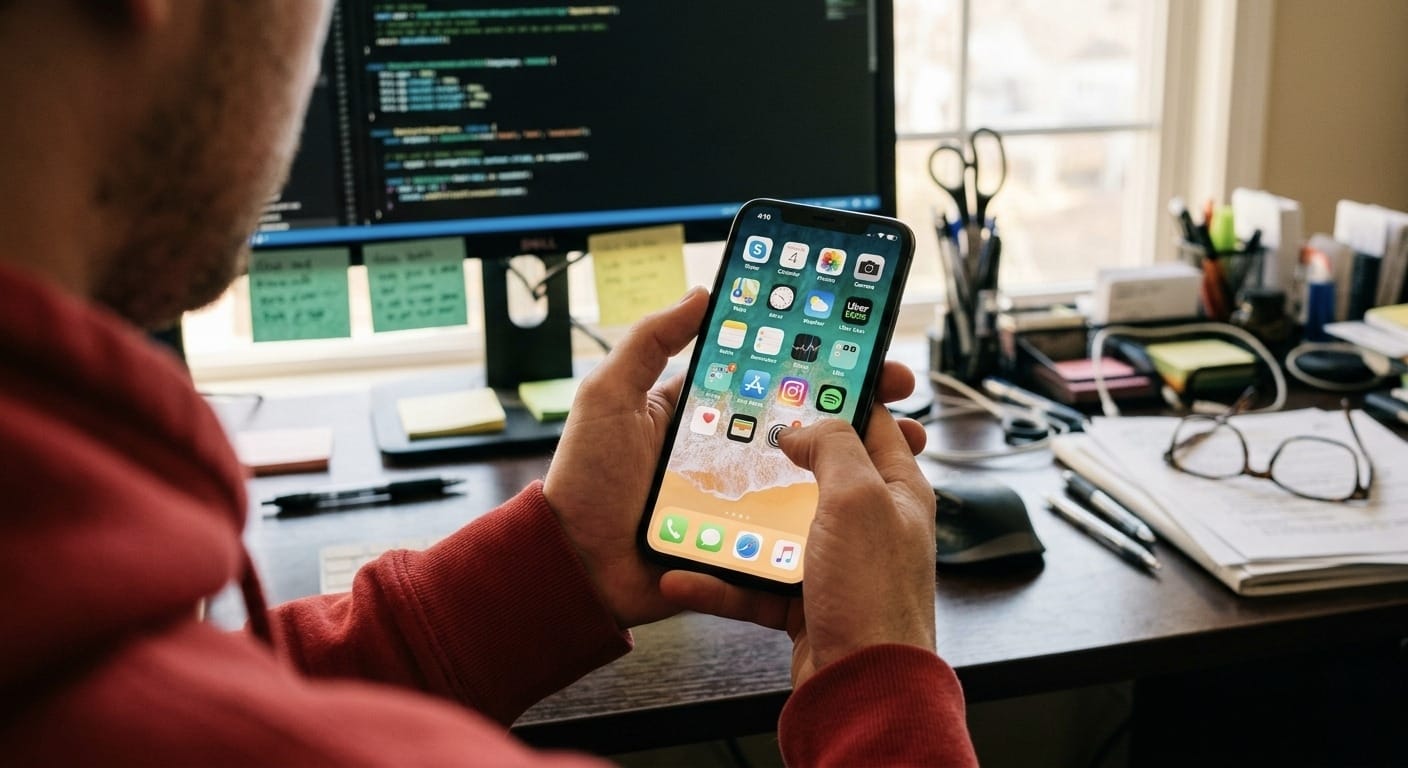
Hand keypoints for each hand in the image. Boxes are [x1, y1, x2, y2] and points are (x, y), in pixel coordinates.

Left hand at [545, 286, 923, 629]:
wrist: (576, 570)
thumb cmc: (584, 482)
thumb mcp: (608, 397)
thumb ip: (649, 343)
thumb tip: (702, 294)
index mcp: (702, 414)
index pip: (769, 377)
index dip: (815, 362)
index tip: (862, 347)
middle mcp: (727, 452)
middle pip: (804, 423)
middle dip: (856, 408)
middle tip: (897, 396)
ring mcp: (739, 498)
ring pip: (811, 473)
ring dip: (858, 459)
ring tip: (900, 445)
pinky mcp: (744, 541)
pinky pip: (793, 526)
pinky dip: (830, 515)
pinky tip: (864, 501)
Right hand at [660, 404, 935, 687]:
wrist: (863, 687)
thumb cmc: (875, 597)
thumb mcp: (858, 499)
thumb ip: (833, 447)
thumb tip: (804, 426)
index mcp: (895, 490)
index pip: (871, 424)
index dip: (838, 395)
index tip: (796, 375)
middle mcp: (868, 525)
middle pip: (815, 475)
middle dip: (773, 460)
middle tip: (733, 435)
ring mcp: (835, 565)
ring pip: (778, 529)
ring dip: (736, 523)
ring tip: (697, 505)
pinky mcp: (805, 604)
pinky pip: (754, 583)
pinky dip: (720, 581)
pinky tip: (684, 575)